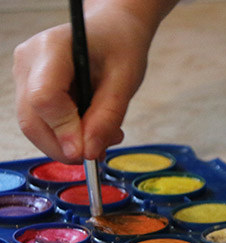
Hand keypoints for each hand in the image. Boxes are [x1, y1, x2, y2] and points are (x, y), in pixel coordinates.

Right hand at [12, 2, 170, 161]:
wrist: (111, 30)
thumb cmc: (120, 47)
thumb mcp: (126, 80)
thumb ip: (107, 116)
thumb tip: (89, 152)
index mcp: (52, 48)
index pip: (43, 98)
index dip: (64, 132)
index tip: (89, 153)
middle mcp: (28, 61)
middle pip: (32, 119)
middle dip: (65, 147)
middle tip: (101, 152)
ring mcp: (23, 75)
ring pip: (34, 126)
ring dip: (69, 144)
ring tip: (104, 137)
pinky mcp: (28, 88)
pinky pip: (42, 123)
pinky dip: (66, 137)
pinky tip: (92, 130)